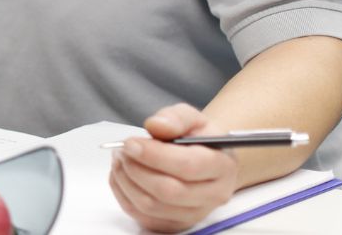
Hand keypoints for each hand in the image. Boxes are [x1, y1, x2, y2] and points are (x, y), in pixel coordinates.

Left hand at [108, 103, 239, 232]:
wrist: (205, 160)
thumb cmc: (197, 137)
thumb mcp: (192, 117)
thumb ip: (175, 118)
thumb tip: (155, 126)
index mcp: (222, 166)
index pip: (188, 166)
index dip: (154, 155)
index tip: (130, 143)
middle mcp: (213, 195)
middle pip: (168, 191)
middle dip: (137, 169)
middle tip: (122, 150)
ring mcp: (195, 214)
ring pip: (151, 206)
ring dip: (126, 181)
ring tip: (120, 159)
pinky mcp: (175, 224)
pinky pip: (142, 216)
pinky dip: (123, 194)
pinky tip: (122, 175)